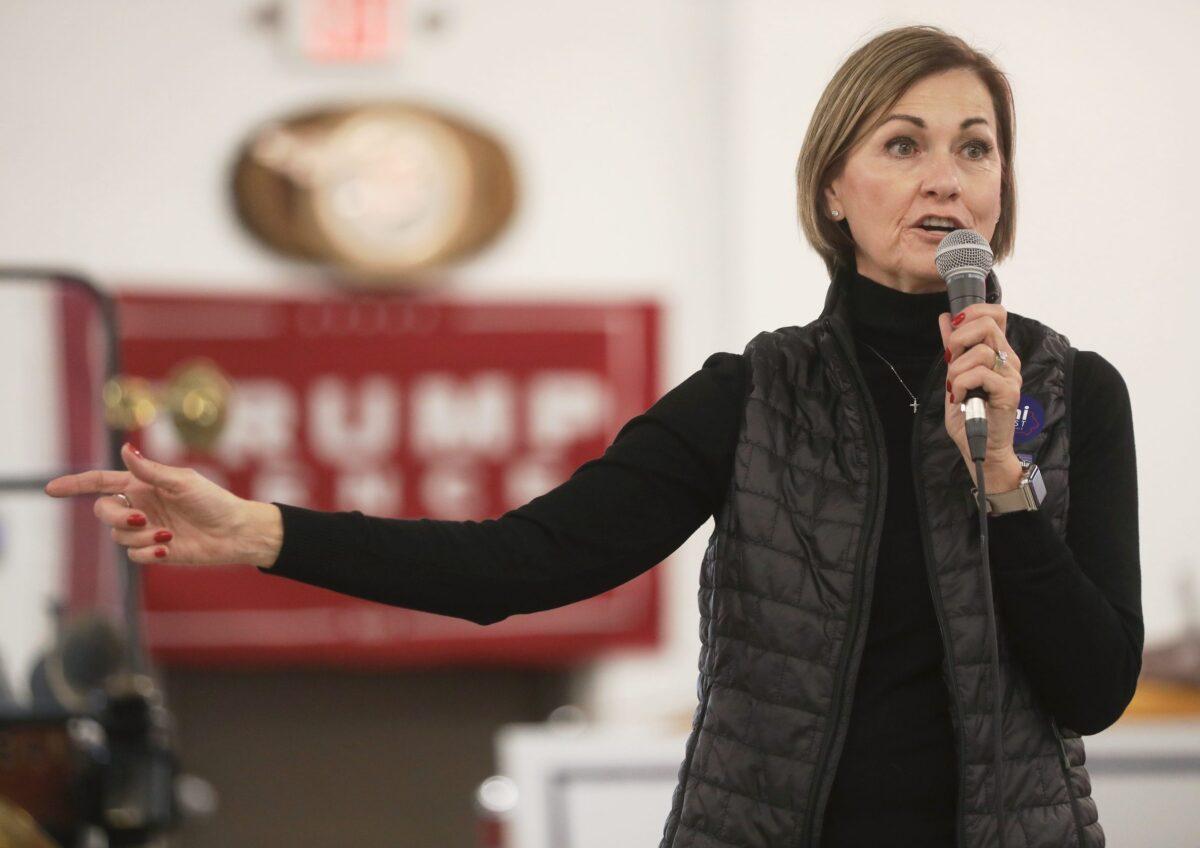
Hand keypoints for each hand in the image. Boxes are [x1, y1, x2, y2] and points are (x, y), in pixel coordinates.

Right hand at [44, 443, 282, 567]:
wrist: (235, 532)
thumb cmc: (214, 501)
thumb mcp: (183, 481)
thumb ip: (151, 470)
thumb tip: (124, 449)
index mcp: (143, 484)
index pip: (100, 482)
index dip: (75, 484)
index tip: (50, 489)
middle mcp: (140, 505)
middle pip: (103, 511)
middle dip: (115, 517)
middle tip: (141, 519)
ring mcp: (145, 529)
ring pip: (117, 535)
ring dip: (138, 536)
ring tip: (167, 533)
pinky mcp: (154, 550)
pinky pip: (133, 555)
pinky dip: (146, 551)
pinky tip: (168, 546)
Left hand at [938, 304, 1023, 492]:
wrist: (979, 447)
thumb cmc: (969, 415)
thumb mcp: (955, 376)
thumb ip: (952, 348)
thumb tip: (946, 318)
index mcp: (998, 353)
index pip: (997, 314)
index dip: (973, 312)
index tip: (954, 328)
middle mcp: (1009, 360)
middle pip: (987, 324)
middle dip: (958, 339)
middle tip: (950, 360)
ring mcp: (1011, 376)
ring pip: (981, 351)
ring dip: (956, 369)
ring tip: (954, 387)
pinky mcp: (1009, 392)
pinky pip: (980, 374)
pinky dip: (961, 384)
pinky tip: (959, 398)